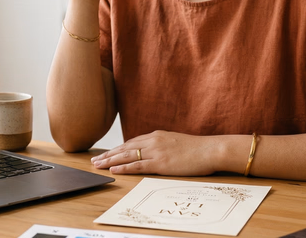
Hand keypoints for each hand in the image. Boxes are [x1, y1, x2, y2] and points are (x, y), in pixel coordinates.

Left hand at [90, 130, 220, 175]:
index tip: (107, 153)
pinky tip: (114, 169)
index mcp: (157, 135)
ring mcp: (156, 151)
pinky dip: (124, 168)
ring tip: (98, 165)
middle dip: (108, 154)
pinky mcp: (161, 163)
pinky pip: (138, 165)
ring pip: (127, 156)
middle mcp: (153, 141)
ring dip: (110, 160)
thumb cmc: (197, 149)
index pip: (132, 142)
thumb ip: (163, 145)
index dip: (117, 149)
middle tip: (95, 159)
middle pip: (125, 147)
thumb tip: (155, 151)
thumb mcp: (176, 142)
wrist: (210, 149)